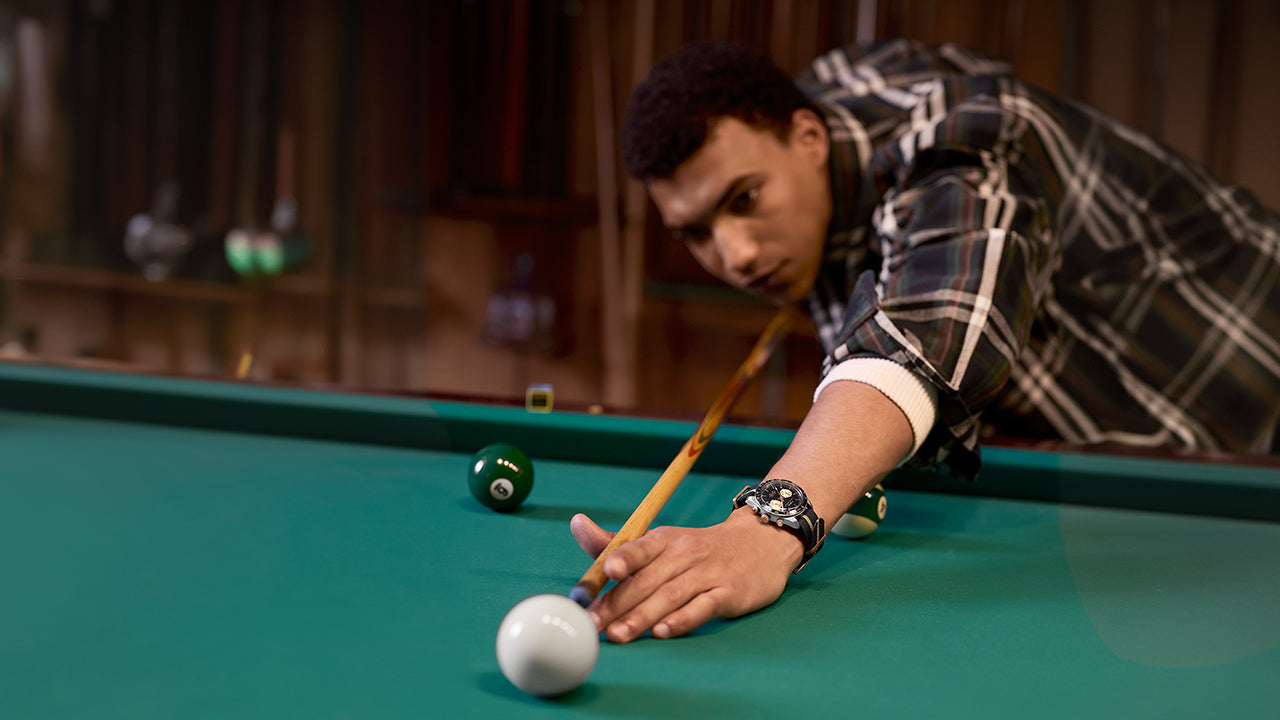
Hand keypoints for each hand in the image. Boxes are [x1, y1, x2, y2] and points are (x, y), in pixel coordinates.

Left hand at [569, 508, 804, 642]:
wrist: (761, 543)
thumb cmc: (699, 549)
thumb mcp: (662, 542)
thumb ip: (619, 545)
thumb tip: (576, 524)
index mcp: (664, 540)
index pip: (639, 547)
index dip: (622, 559)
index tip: (604, 574)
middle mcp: (685, 553)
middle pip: (648, 579)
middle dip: (618, 603)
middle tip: (593, 625)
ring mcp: (708, 573)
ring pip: (671, 595)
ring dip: (642, 616)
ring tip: (618, 635)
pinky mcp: (729, 594)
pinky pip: (703, 608)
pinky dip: (682, 619)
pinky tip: (663, 632)